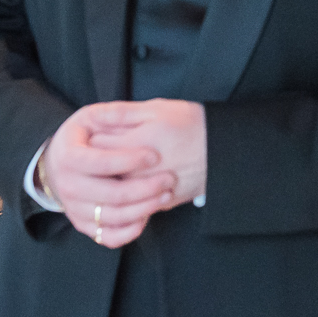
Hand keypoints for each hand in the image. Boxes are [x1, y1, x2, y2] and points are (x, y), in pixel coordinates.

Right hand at [40, 104, 176, 248]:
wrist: (57, 165)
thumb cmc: (81, 138)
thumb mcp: (88, 118)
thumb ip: (108, 114)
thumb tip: (121, 114)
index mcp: (68, 158)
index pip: (101, 163)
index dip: (130, 160)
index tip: (155, 155)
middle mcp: (68, 187)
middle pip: (111, 195)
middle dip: (145, 188)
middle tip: (169, 179)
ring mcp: (74, 209)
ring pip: (113, 218)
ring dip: (144, 208)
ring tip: (166, 195)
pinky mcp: (83, 225)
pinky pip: (108, 237)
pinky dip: (130, 231)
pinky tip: (148, 215)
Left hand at [86, 99, 207, 208]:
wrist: (225, 150)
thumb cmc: (191, 124)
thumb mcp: (157, 110)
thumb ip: (122, 113)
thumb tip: (93, 116)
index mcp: (137, 146)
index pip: (96, 145)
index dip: (92, 136)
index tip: (94, 131)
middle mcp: (140, 174)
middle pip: (102, 172)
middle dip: (97, 162)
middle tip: (99, 151)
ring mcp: (151, 192)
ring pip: (116, 192)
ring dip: (110, 181)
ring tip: (114, 167)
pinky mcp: (161, 204)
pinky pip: (134, 206)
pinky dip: (127, 197)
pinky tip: (131, 181)